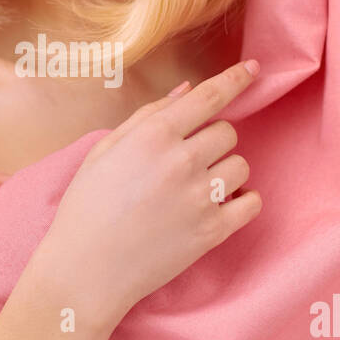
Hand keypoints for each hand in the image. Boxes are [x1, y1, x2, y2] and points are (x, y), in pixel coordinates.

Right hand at [40, 60, 261, 326]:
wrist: (85, 270)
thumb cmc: (87, 207)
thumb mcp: (105, 151)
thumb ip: (148, 116)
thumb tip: (187, 91)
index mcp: (152, 135)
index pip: (209, 96)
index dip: (235, 79)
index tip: (253, 69)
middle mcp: (181, 161)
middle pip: (227, 132)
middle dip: (212, 141)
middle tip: (187, 161)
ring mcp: (199, 197)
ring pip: (241, 165)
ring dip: (225, 171)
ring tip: (197, 188)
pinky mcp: (212, 231)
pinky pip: (251, 203)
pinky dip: (242, 201)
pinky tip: (220, 205)